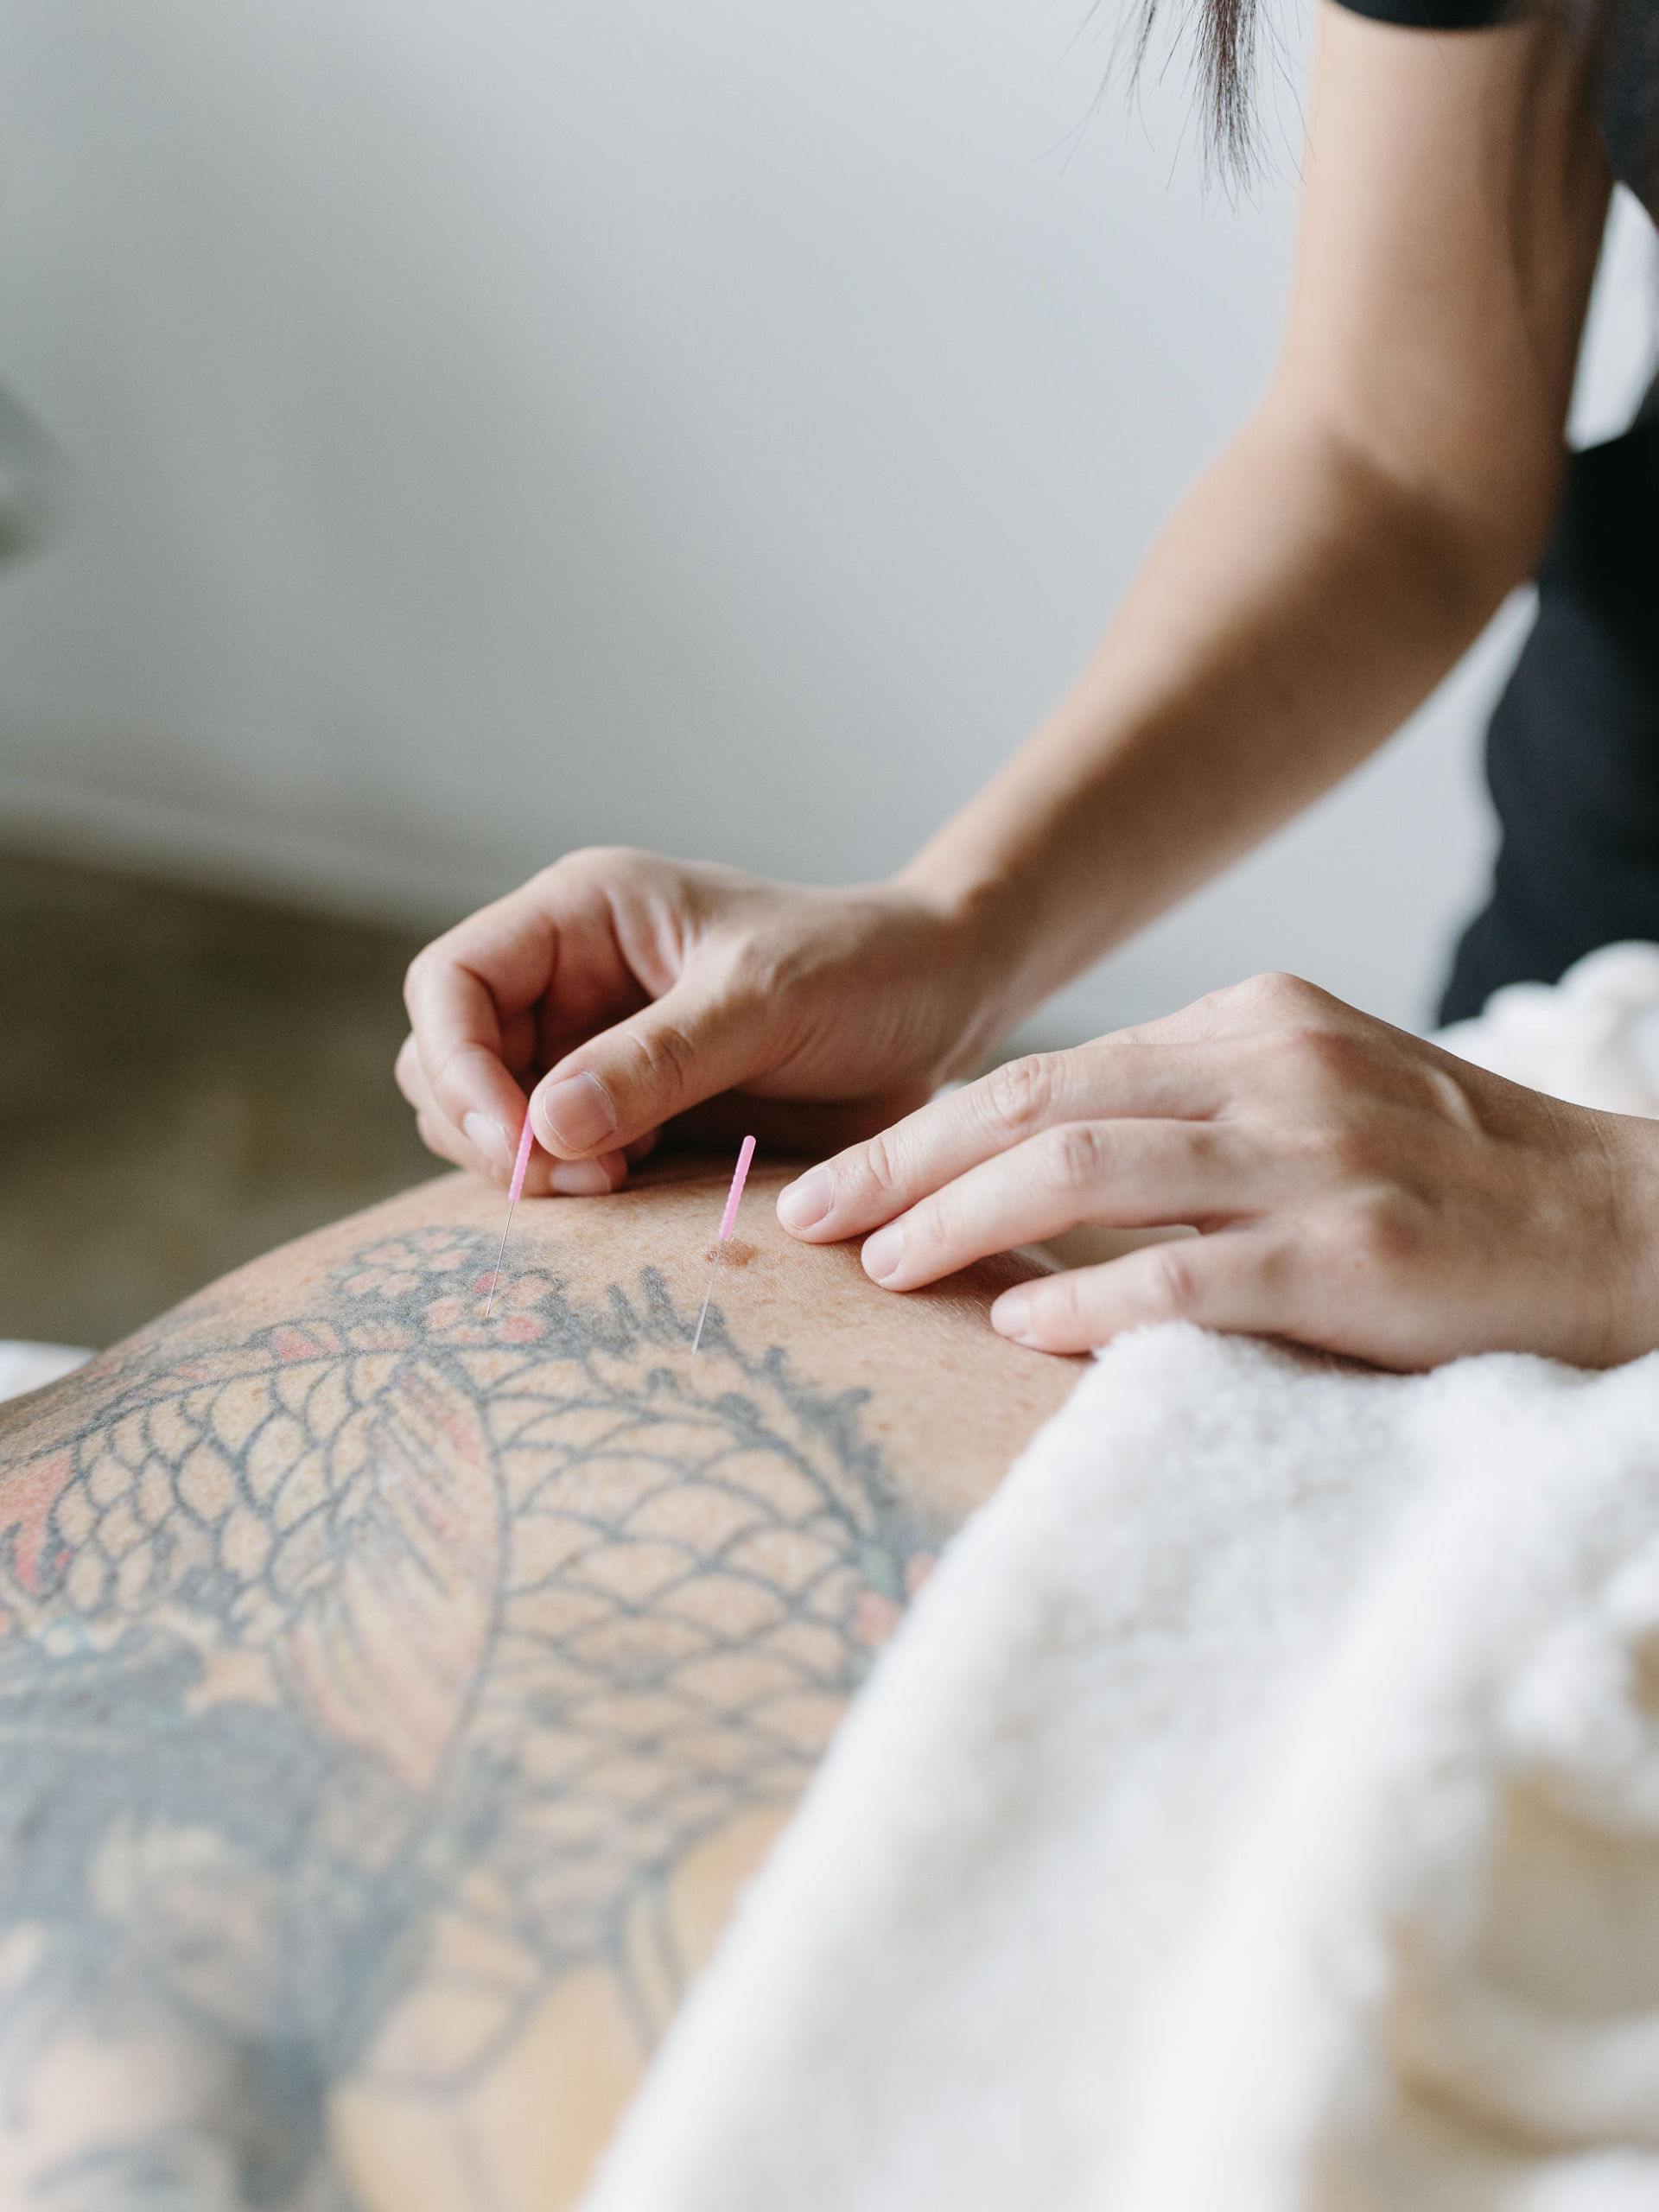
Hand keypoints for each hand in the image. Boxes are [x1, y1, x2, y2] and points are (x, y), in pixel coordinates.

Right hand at [396, 849, 1007, 1194]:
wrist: (939, 1007)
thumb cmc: (861, 968)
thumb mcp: (762, 1001)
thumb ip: (655, 1060)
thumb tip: (543, 1127)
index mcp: (581, 915)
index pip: (450, 983)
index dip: (456, 1064)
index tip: (514, 1139)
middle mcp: (568, 980)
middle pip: (447, 1062)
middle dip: (488, 1128)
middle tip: (586, 1179)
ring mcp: (592, 1050)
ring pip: (491, 1122)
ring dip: (527, 1167)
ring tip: (615, 1184)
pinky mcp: (628, 1113)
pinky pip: (556, 1160)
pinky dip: (569, 1189)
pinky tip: (630, 1196)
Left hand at [774, 973, 1658, 1370]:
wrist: (1631, 1226)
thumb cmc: (1455, 1176)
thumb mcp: (1318, 1094)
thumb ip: (1191, 1109)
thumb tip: (1035, 1161)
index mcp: (1252, 1022)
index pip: (1053, 1068)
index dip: (931, 1124)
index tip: (843, 1174)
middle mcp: (1271, 1068)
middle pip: (1041, 1102)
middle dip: (907, 1161)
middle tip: (810, 1217)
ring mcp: (1314, 1157)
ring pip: (1089, 1168)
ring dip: (963, 1220)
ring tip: (883, 1269)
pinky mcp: (1355, 1254)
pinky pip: (1184, 1271)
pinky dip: (1087, 1296)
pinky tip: (1018, 1323)